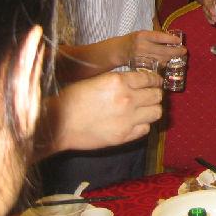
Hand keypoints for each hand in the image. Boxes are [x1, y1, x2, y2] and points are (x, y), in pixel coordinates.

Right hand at [41, 70, 163, 156]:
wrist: (58, 123)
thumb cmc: (74, 99)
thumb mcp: (98, 80)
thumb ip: (120, 81)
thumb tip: (137, 82)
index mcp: (119, 81)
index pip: (149, 79)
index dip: (155, 80)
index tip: (156, 83)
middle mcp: (127, 98)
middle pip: (157, 95)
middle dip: (155, 94)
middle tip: (151, 96)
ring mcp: (127, 118)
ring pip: (157, 112)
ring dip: (152, 109)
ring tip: (145, 110)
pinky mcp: (124, 136)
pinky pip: (146, 129)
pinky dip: (143, 125)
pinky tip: (135, 122)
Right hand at [123, 29, 185, 66]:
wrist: (118, 51)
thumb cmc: (133, 40)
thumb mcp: (142, 33)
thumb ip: (155, 36)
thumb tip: (173, 38)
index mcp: (142, 36)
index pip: (159, 37)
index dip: (171, 39)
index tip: (179, 41)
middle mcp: (142, 46)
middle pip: (162, 50)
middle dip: (176, 51)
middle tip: (184, 51)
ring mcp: (142, 57)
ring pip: (161, 59)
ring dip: (171, 58)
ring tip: (179, 56)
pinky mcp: (141, 66)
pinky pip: (156, 66)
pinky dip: (164, 64)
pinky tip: (169, 61)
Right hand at [201, 0, 215, 24]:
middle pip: (208, 1)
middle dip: (210, 8)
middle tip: (215, 15)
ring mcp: (208, 1)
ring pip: (206, 8)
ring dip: (210, 15)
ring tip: (215, 21)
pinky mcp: (208, 6)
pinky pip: (206, 12)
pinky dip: (209, 18)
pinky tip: (213, 22)